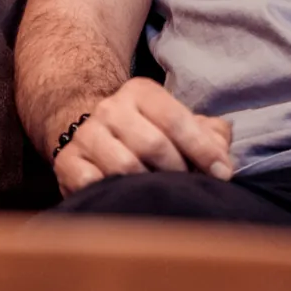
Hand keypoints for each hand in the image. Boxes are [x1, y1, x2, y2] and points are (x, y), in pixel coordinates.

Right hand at [52, 76, 233, 195]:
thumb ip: (209, 135)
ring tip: (160, 195)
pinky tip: (127, 199)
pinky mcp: (67, 162)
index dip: (203, 150)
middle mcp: (109, 108)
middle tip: (187, 188)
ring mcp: (86, 135)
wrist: (95, 138)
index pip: (175, 119)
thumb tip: (223, 155)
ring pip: (124, 167)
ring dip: (148, 187)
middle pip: (152, 144)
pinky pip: (94, 183)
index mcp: (140, 92)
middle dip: (178, 172)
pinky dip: (114, 195)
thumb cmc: (149, 135)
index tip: (223, 174)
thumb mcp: (179, 126)